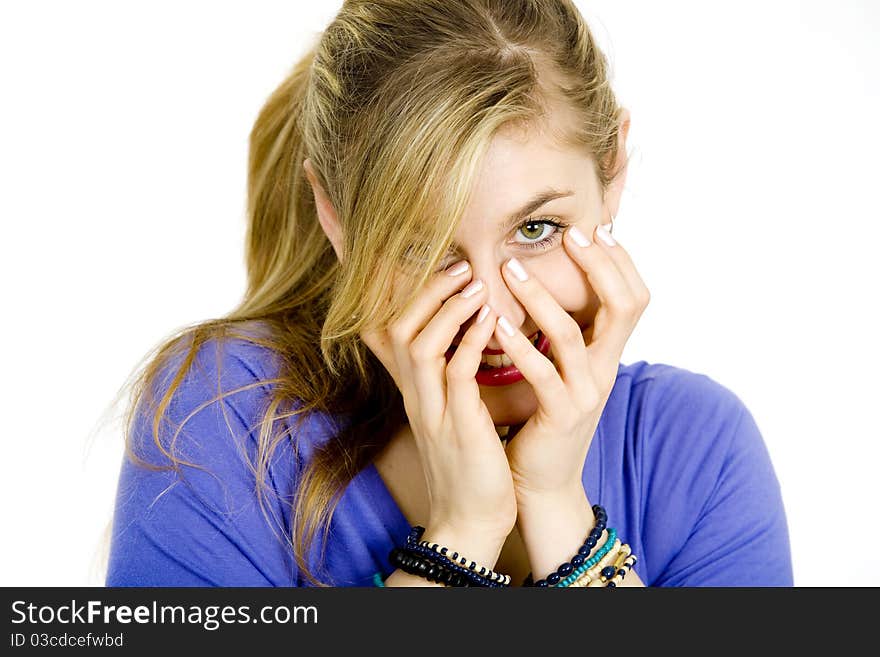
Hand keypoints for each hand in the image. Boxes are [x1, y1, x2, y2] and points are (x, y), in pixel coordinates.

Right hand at [360, 261, 517, 558]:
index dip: (386, 294)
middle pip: (395, 326)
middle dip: (425, 290)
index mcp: (413, 390)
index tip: (416, 258)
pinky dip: (471, 340)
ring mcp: (431, 410)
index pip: (383, 330)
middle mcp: (414, 395)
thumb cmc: (470, 464)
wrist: (471, 522)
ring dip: (447, 308)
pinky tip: (491, 319)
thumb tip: (465, 338)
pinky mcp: (456, 426)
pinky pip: (456, 373)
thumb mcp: (451, 414)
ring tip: (476, 282)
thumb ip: (451, 377)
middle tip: (459, 264)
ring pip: (419, 343)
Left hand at [492, 223, 649, 501]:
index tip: (596, 229)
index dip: (621, 262)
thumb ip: (563, 335)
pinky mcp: (561, 416)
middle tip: (571, 236)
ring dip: (541, 297)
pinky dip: (519, 346)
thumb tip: (550, 288)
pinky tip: (496, 324)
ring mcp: (586, 393)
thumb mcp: (560, 371)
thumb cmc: (542, 420)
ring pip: (572, 335)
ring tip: (511, 269)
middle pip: (625, 306)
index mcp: (606, 355)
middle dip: (600, 266)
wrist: (542, 483)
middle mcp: (605, 370)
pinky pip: (543, 375)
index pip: (632, 297)